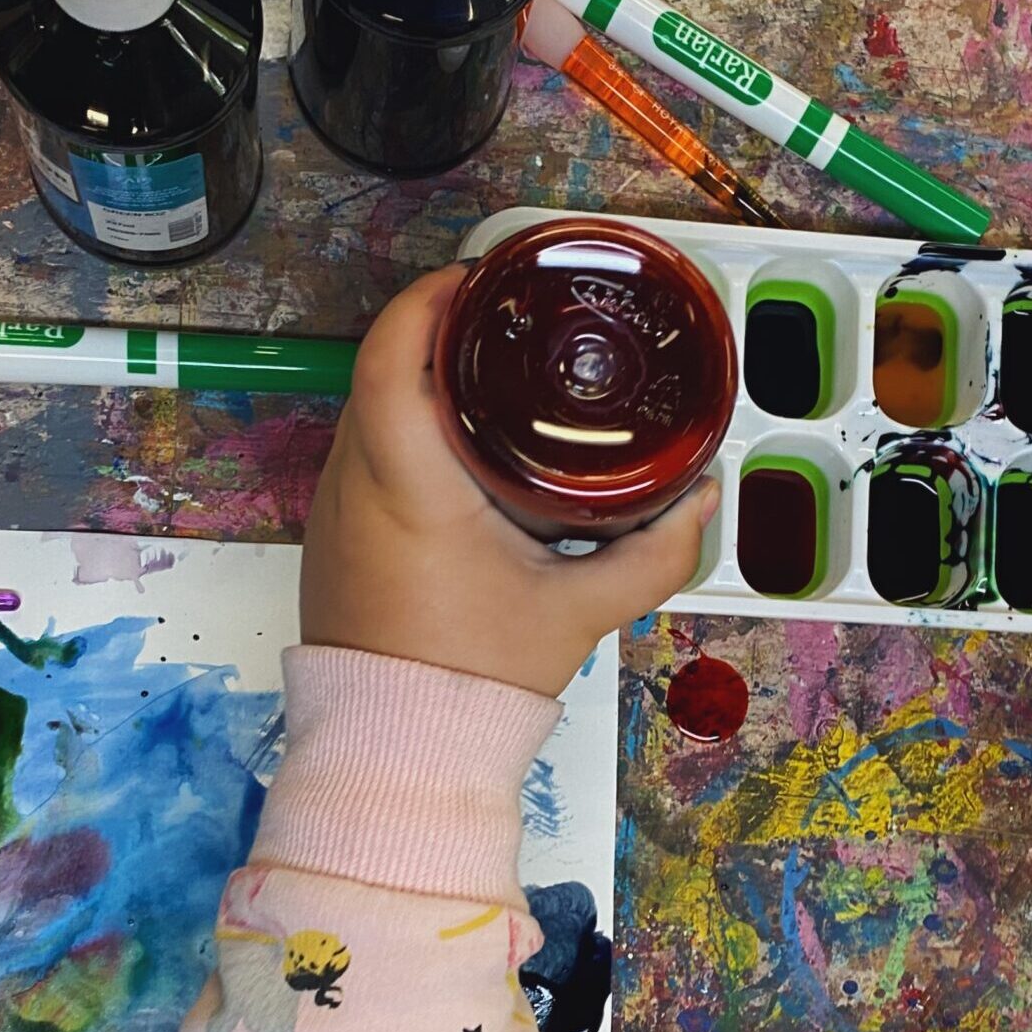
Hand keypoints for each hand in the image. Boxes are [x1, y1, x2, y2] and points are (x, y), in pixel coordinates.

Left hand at [300, 265, 721, 695]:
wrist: (398, 750)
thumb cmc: (477, 679)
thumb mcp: (580, 611)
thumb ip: (653, 552)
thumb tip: (702, 497)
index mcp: (409, 489)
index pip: (389, 361)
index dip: (424, 303)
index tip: (475, 280)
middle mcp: (355, 486)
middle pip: (379, 372)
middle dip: (434, 331)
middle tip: (502, 317)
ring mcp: (332, 511)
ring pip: (365, 412)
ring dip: (415, 381)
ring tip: (487, 370)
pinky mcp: (329, 537)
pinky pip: (360, 455)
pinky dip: (400, 429)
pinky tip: (455, 441)